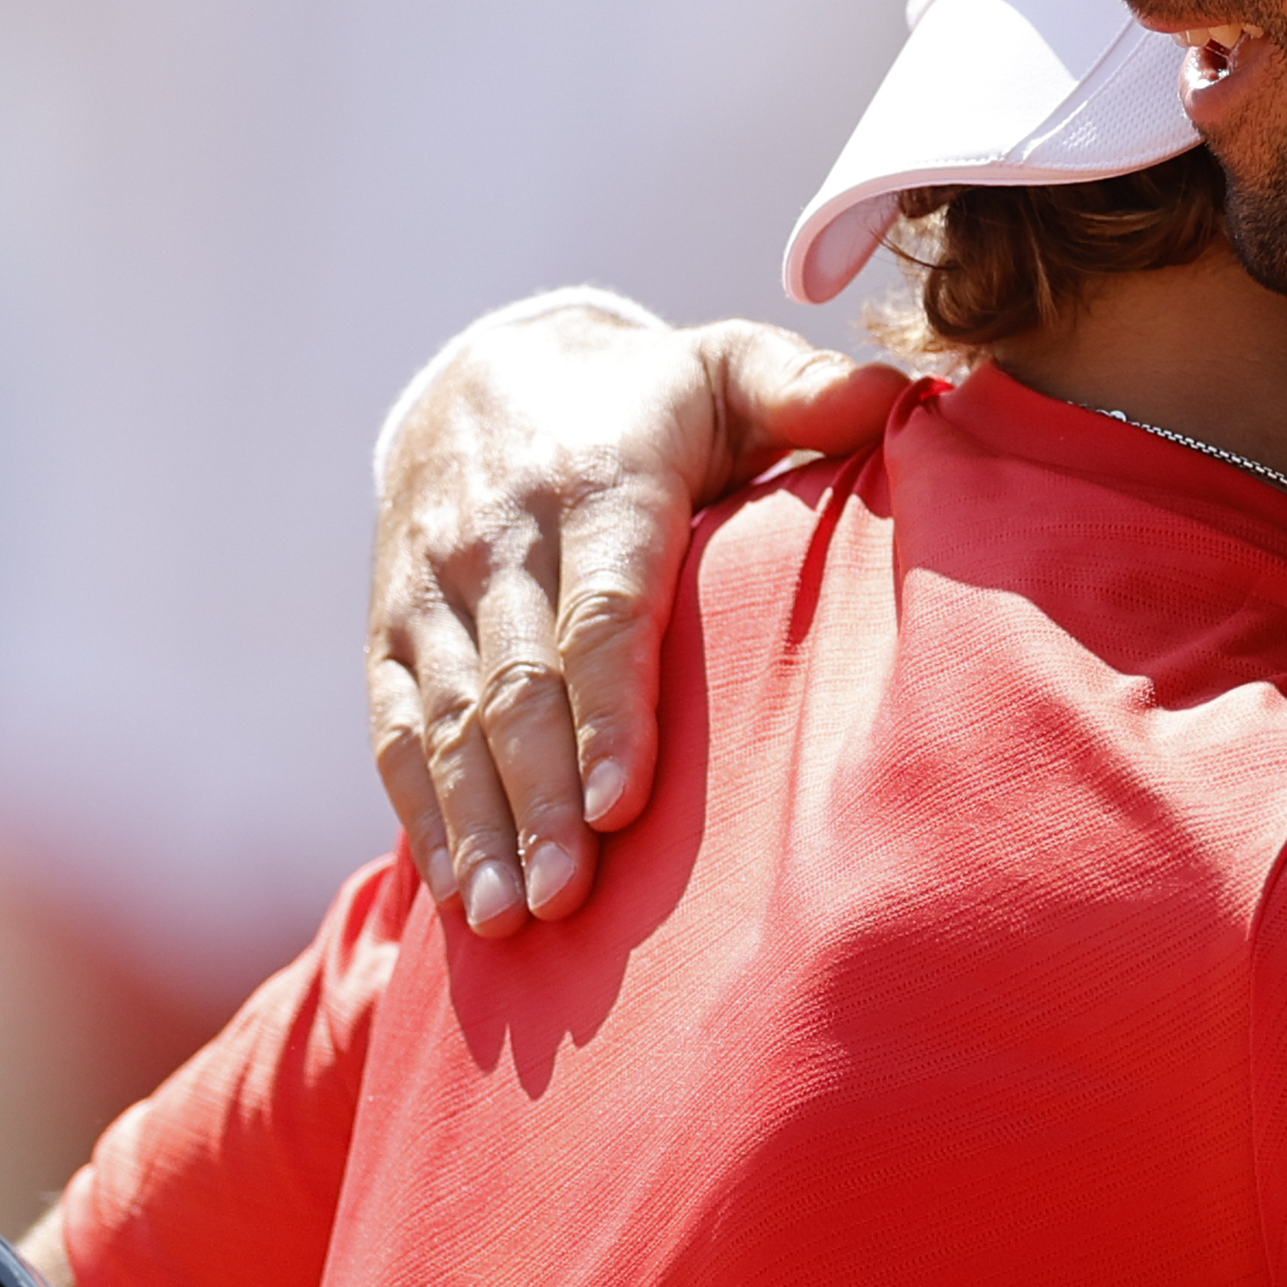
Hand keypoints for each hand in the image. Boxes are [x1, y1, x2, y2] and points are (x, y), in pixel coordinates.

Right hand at [368, 296, 897, 935]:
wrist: (481, 372)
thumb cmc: (643, 399)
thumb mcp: (724, 368)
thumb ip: (802, 389)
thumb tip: (898, 397)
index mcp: (598, 481)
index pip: (603, 611)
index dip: (610, 713)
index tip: (625, 808)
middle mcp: (500, 536)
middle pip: (519, 685)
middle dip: (540, 799)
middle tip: (567, 898)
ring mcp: (432, 586)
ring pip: (447, 718)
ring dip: (475, 824)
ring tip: (504, 917)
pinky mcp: (389, 626)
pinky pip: (395, 727)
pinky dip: (422, 812)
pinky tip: (454, 889)